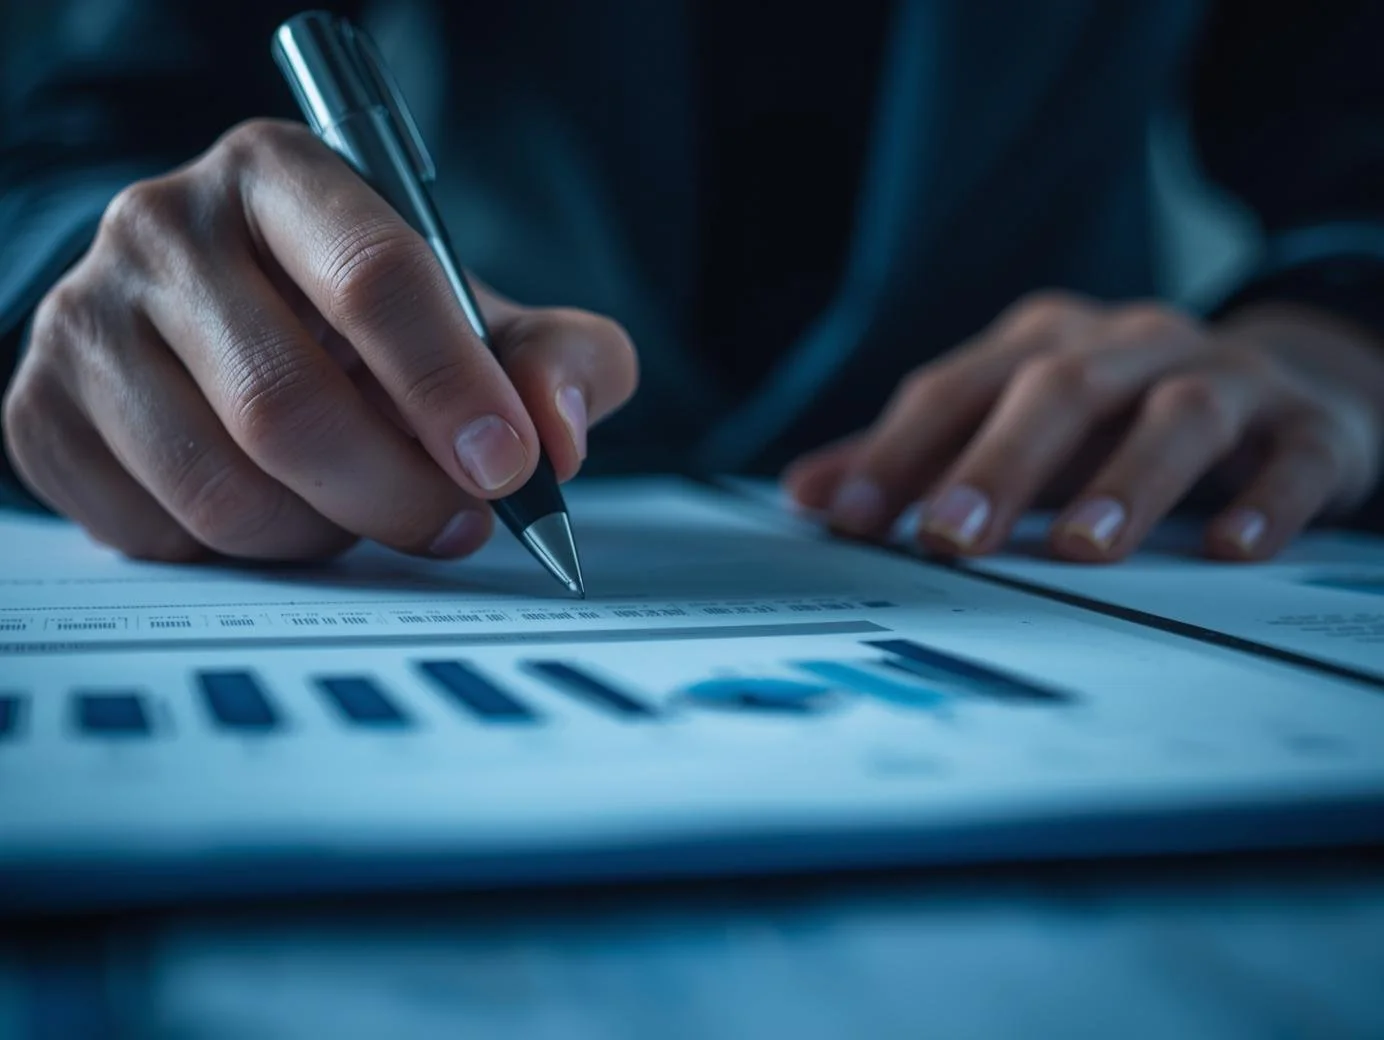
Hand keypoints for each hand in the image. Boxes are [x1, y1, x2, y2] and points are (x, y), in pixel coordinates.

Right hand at [2, 119, 636, 561]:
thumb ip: (559, 361)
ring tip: (362, 508)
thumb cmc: (373, 328)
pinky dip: (243, 553)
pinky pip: (156, 532)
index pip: (371, 274)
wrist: (241, 326)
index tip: (507, 466)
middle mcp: (164, 227)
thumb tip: (558, 437)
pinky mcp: (41, 412)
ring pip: (218, 487)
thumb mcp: (485, 324)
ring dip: (320, 531)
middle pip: (284, 402)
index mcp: (282, 175)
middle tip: (457, 525)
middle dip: (395, 491)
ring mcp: (86, 319)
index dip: (449, 385)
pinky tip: (278, 508)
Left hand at [784, 292, 1383, 560]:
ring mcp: (1225, 380)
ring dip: (1123, 481)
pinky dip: (1264, 501)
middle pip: (1057, 390)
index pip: (955, 389)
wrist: (1284, 379)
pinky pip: (1292, 459)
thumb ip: (916, 457)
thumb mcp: (1013, 421)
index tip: (848, 521)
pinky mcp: (1308, 426)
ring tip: (1079, 549)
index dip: (898, 451)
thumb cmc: (1118, 413)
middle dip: (997, 463)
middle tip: (949, 537)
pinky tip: (1232, 549)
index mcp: (1044, 344)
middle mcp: (1129, 346)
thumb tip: (808, 494)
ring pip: (1175, 415)